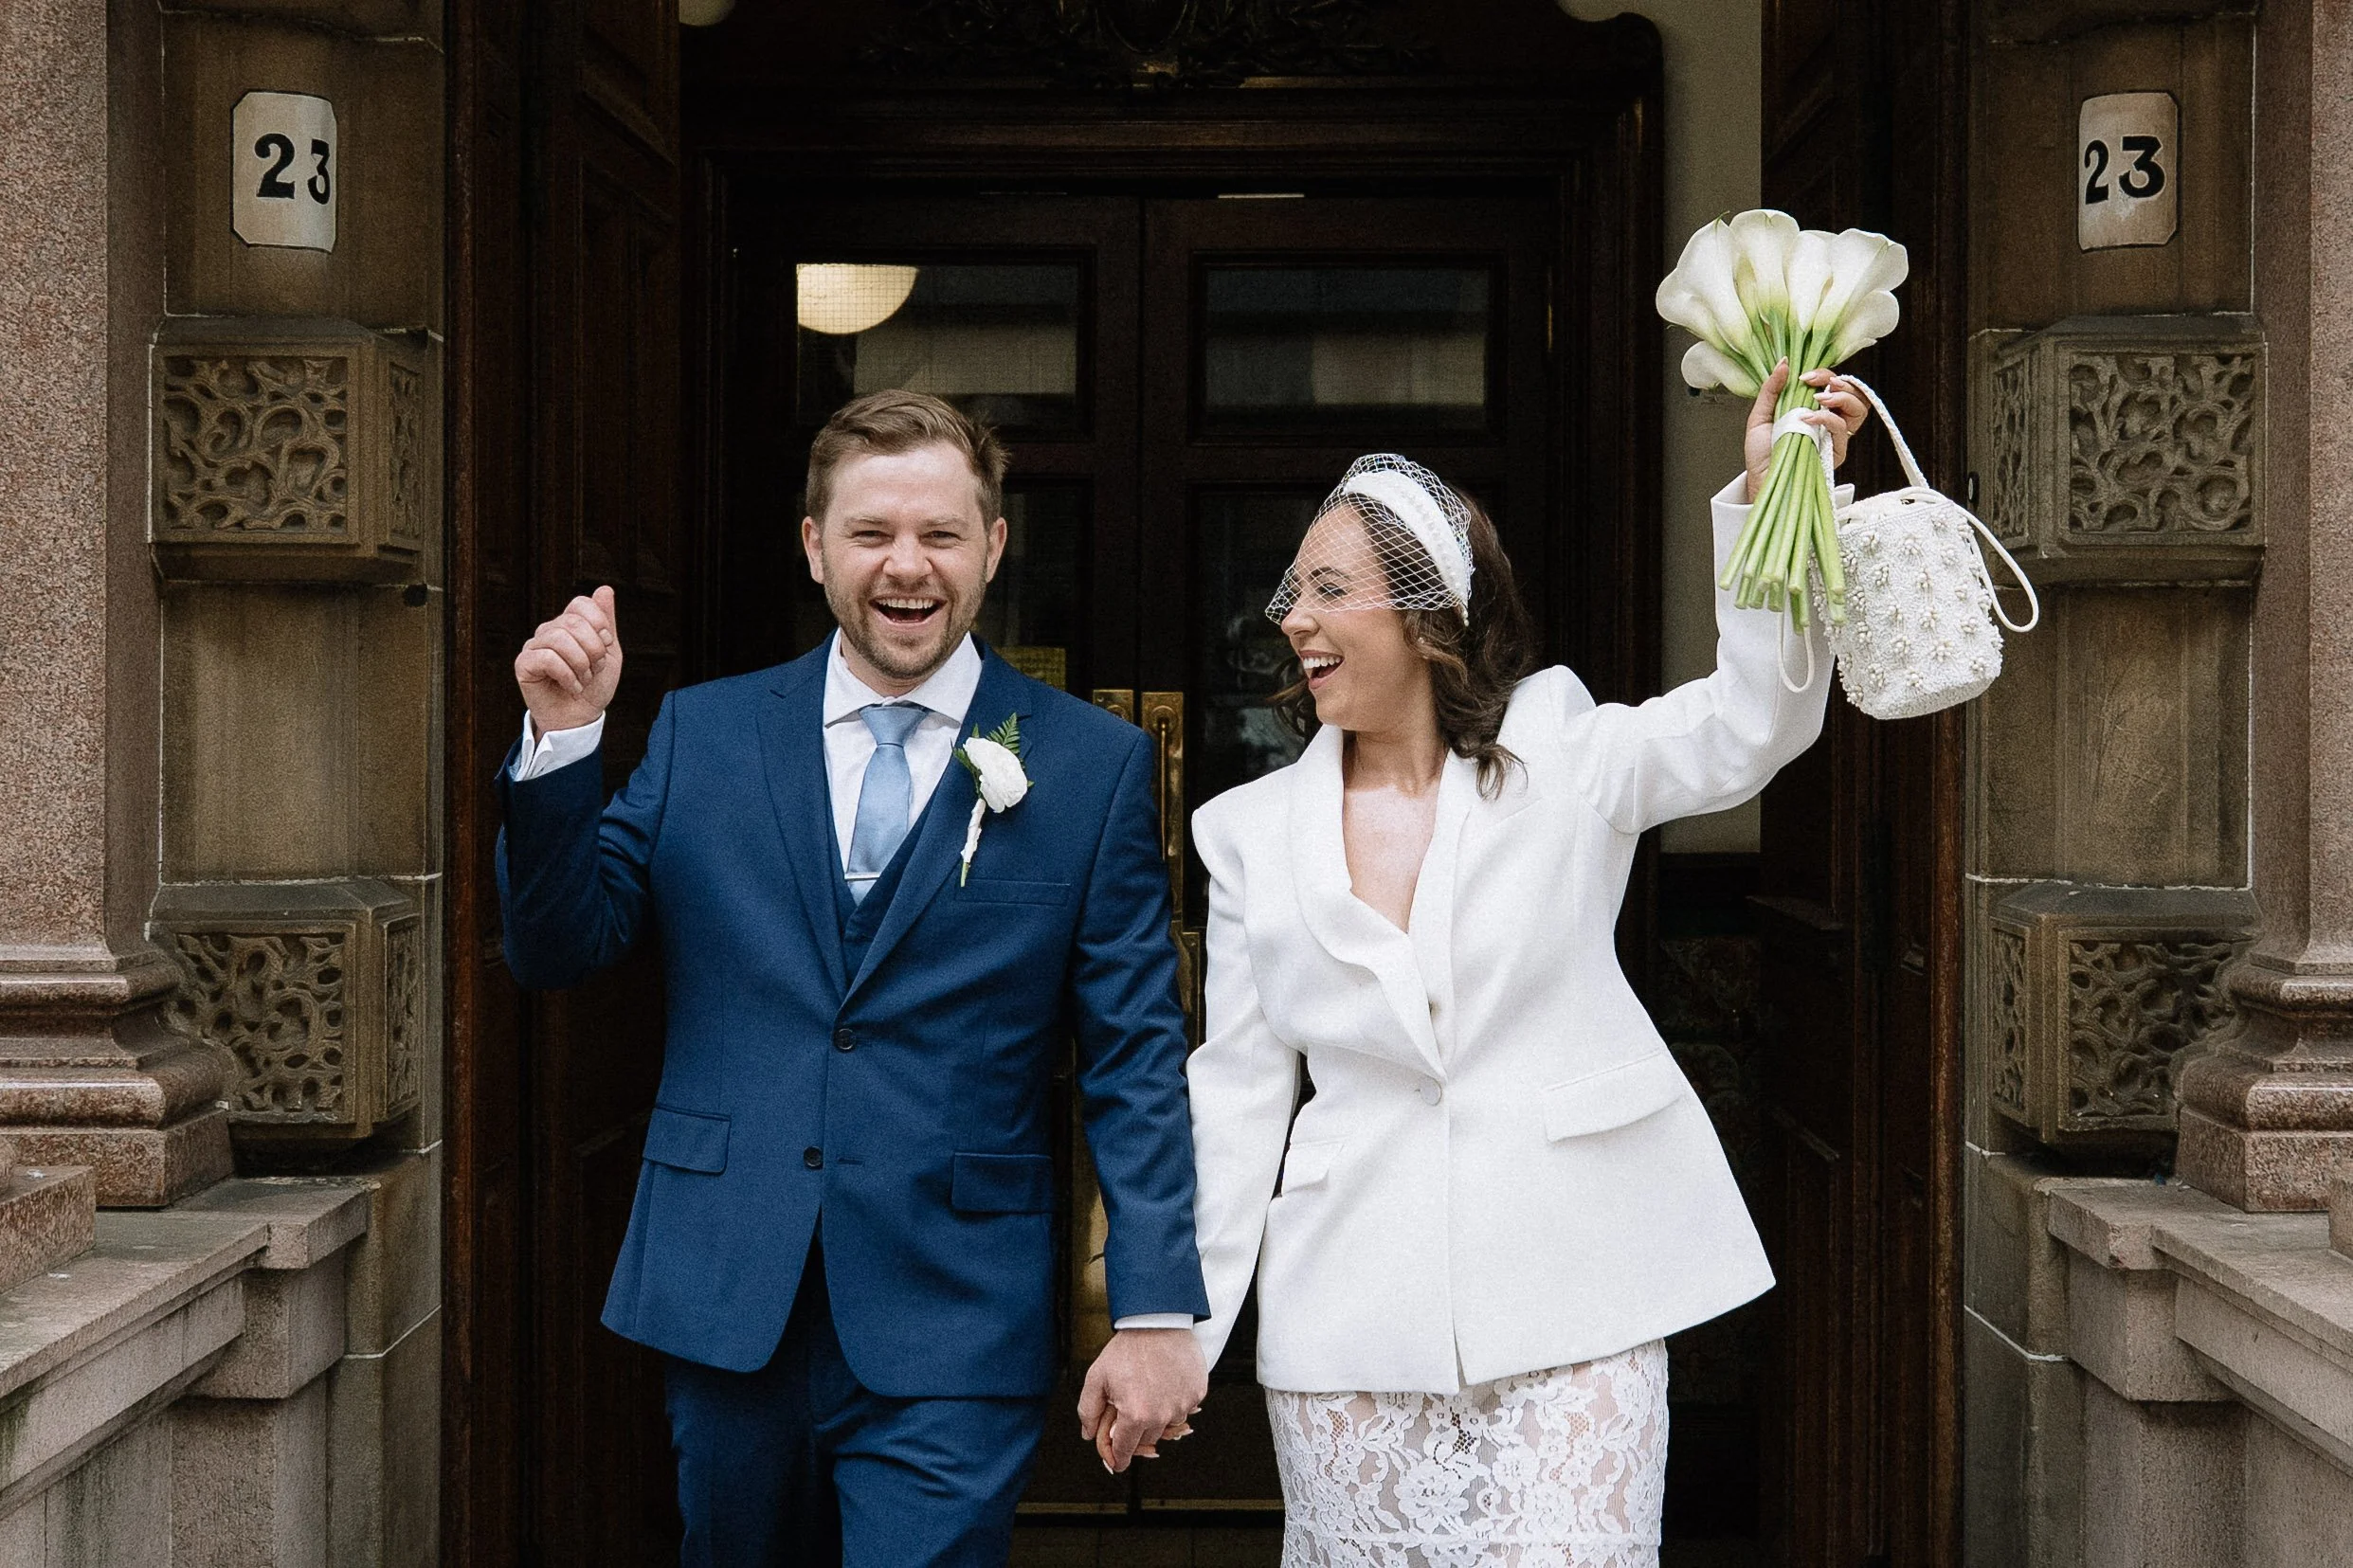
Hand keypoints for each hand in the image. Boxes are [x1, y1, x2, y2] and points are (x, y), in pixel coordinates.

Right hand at [515, 586, 622, 735]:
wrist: (581, 718)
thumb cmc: (594, 686)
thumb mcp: (610, 653)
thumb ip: (606, 622)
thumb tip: (605, 588)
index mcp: (569, 624)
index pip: (582, 603)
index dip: (599, 624)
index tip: (606, 645)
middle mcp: (549, 630)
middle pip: (572, 622)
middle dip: (593, 649)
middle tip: (595, 668)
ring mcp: (534, 646)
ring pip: (559, 639)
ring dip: (581, 664)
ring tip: (583, 679)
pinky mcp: (523, 664)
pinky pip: (546, 658)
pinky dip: (566, 675)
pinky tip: (571, 686)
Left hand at [1076, 1328, 1205, 1474]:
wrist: (1157, 1321)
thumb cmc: (1126, 1349)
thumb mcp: (1096, 1377)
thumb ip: (1088, 1410)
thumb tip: (1088, 1435)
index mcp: (1135, 1415)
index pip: (1125, 1450)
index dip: (1118, 1458)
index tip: (1117, 1462)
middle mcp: (1162, 1415)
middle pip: (1147, 1440)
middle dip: (1136, 1431)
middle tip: (1131, 1409)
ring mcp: (1183, 1404)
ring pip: (1168, 1425)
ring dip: (1158, 1416)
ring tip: (1149, 1390)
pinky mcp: (1198, 1392)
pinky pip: (1185, 1408)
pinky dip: (1175, 1401)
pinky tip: (1166, 1382)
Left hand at [1743, 362, 1873, 503]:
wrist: (1760, 478)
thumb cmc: (1761, 452)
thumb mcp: (1760, 415)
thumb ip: (1772, 389)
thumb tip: (1784, 362)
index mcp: (1813, 408)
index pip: (1832, 384)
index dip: (1824, 374)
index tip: (1805, 376)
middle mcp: (1828, 420)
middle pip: (1853, 392)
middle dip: (1839, 381)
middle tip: (1817, 384)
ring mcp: (1834, 435)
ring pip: (1858, 408)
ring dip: (1842, 397)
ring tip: (1819, 399)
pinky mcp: (1836, 452)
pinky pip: (1842, 429)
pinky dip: (1827, 418)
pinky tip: (1809, 418)